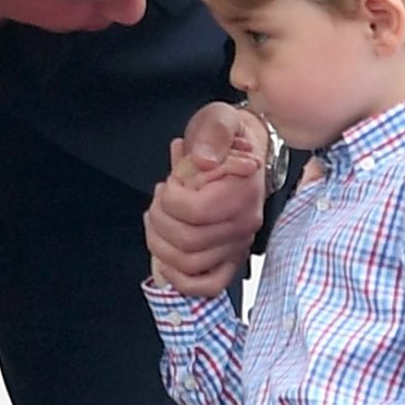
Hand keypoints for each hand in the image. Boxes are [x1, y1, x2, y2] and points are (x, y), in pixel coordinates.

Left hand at [145, 101, 265, 293]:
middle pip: (187, 242)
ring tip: (157, 220)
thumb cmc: (227, 138)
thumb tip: (202, 159)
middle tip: (158, 201)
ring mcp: (238, 245)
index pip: (195, 212)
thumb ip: (213, 132)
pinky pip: (208, 286)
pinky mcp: (231, 260)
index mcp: (243, 191)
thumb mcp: (218, 118)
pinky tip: (166, 259)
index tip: (170, 182)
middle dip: (159, 220)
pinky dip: (181, 279)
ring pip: (190, 265)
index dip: (170, 198)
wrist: (247, 152)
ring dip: (160, 245)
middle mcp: (244, 224)